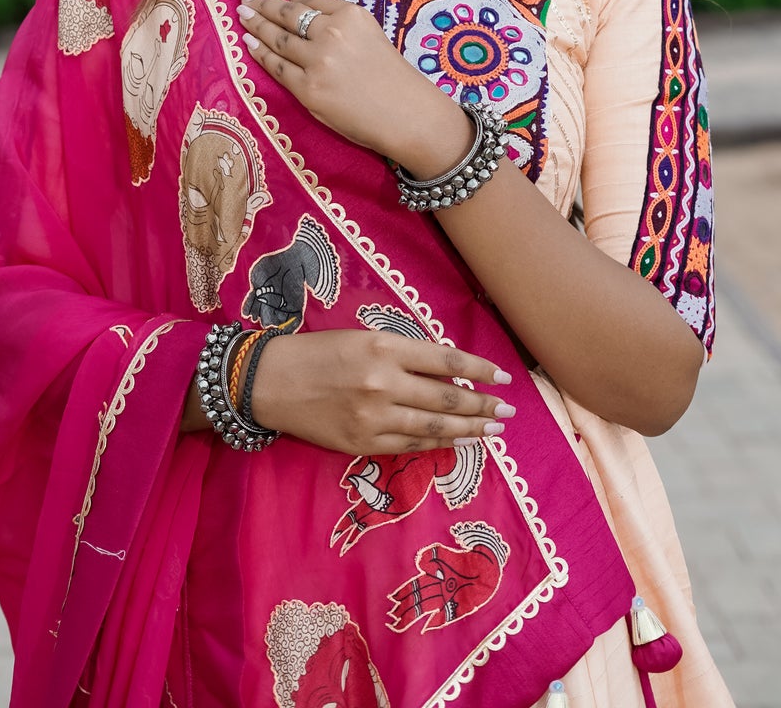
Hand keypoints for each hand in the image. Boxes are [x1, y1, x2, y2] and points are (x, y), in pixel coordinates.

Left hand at [236, 0, 472, 174]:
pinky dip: (260, 54)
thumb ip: (338, 20)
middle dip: (261, 4)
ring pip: (278, 39)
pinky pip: (277, 67)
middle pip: (286, 15)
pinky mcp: (309, 90)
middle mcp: (332, 33)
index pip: (308, 1)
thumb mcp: (370, 33)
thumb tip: (298, 6)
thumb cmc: (391, 76)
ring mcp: (318, 62)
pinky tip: (249, 44)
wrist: (406, 114)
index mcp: (351, 14)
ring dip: (255, 26)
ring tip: (241, 17)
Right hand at [248, 327, 515, 454]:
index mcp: (383, 346)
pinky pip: (410, 445)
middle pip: (446, 398)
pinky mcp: (363, 443)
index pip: (445, 361)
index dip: (479, 370)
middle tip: (508, 411)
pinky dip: (439, 445)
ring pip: (434, 427)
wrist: (271, 382)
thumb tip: (447, 370)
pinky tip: (459, 443)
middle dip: (483, 406)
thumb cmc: (319, 351)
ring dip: (470, 430)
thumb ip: (403, 352)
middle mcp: (383, 382)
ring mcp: (373, 416)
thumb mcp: (363, 336)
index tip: (503, 377)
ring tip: (494, 430)